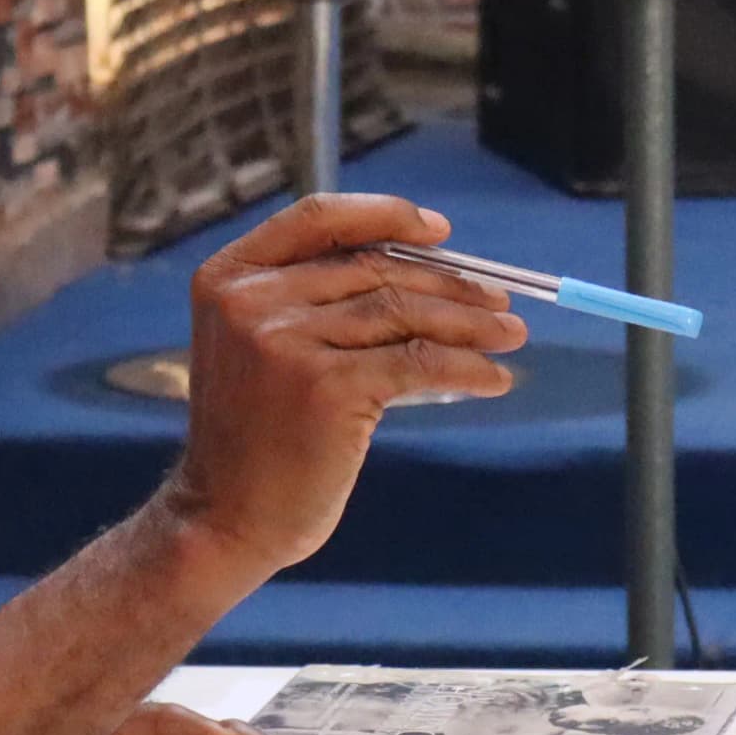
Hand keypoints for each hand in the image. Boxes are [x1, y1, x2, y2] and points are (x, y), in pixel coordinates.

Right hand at [162, 195, 527, 573]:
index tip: (441, 232)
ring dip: (470, 323)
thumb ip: (310, 303)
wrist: (224, 519)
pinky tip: (493, 378)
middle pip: (373, 268)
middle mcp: (252, 301)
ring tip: (510, 334)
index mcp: (229, 278)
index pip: (318, 217)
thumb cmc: (253, 440)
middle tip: (498, 299)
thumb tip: (422, 273)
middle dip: (447, 283)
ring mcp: (287, 342)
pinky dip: (466, 367)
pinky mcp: (328, 387)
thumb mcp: (259, 350)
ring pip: (403, 312)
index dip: (385, 215)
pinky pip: (418, 363)